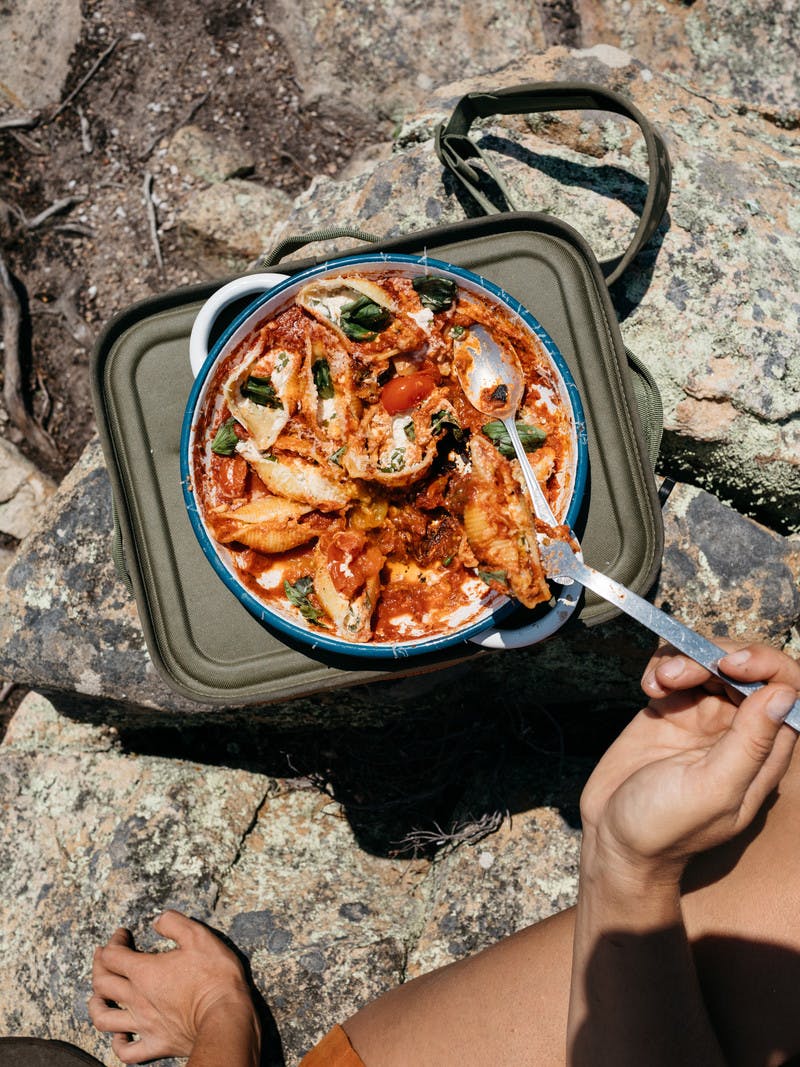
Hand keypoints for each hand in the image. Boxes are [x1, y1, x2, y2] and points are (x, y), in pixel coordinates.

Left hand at [89, 910, 258, 1063]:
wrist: (226, 1018)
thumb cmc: (214, 976)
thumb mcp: (199, 936)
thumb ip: (174, 923)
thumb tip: (158, 920)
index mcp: (144, 971)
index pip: (113, 954)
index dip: (114, 941)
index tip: (122, 933)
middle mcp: (137, 999)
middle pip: (102, 983)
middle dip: (98, 965)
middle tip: (103, 956)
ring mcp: (144, 1025)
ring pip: (104, 1019)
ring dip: (95, 1005)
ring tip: (97, 997)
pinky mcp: (155, 1045)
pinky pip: (126, 1052)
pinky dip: (118, 1044)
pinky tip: (120, 1036)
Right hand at [579, 643, 799, 882]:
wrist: (611, 839)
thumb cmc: (665, 827)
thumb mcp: (712, 789)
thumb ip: (750, 743)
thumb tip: (783, 693)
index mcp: (763, 752)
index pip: (786, 691)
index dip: (765, 666)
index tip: (728, 665)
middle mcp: (739, 730)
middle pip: (746, 669)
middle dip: (714, 658)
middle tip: (679, 673)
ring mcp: (704, 718)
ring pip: (709, 663)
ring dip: (683, 660)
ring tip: (657, 682)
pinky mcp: (670, 710)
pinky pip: (676, 669)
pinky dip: (661, 667)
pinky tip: (648, 687)